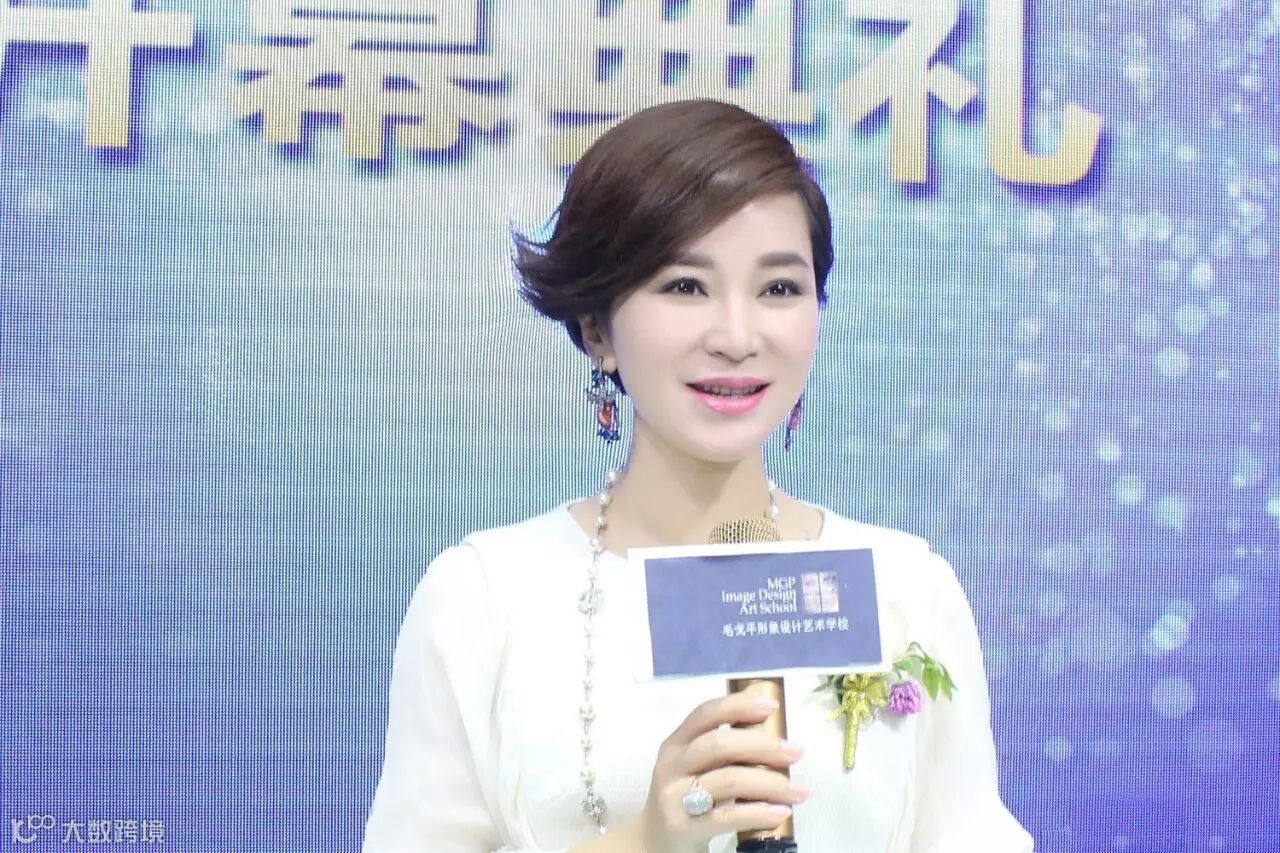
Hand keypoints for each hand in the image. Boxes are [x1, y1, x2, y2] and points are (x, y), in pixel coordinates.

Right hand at [637, 690, 808, 852]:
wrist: (654, 842)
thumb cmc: (686, 797)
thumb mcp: (695, 766)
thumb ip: (724, 746)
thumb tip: (767, 717)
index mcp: (676, 743)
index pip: (705, 714)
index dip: (738, 705)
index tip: (772, 707)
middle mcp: (672, 765)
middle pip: (719, 745)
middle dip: (763, 746)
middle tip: (795, 752)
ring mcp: (675, 797)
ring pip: (728, 780)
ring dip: (770, 783)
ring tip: (798, 791)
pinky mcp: (684, 827)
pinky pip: (727, 817)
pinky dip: (759, 813)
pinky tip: (780, 812)